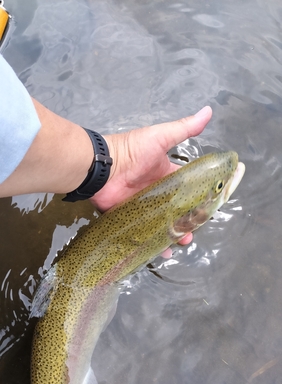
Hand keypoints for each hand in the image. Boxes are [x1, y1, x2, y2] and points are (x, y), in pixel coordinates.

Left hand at [92, 106, 211, 245]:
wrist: (102, 168)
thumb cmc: (132, 151)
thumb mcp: (161, 137)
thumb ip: (184, 128)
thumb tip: (209, 111)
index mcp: (166, 174)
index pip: (187, 188)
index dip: (199, 198)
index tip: (210, 209)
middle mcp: (157, 192)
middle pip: (177, 210)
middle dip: (187, 222)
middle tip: (193, 232)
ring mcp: (144, 207)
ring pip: (163, 224)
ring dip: (173, 234)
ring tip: (181, 242)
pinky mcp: (131, 218)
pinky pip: (145, 233)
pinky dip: (153, 243)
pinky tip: (162, 251)